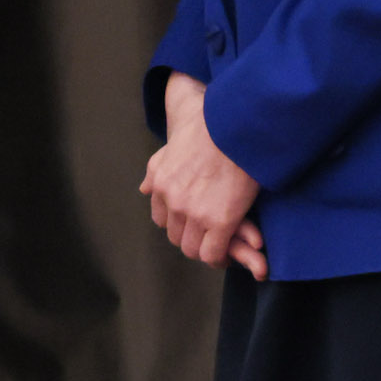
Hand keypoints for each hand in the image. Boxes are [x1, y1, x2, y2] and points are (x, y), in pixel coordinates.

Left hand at [142, 73, 266, 278]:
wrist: (236, 123)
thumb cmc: (210, 127)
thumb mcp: (172, 145)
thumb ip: (156, 168)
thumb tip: (144, 189)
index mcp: (162, 183)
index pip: (162, 219)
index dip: (179, 222)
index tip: (194, 222)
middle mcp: (174, 201)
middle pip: (176, 236)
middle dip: (192, 236)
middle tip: (210, 234)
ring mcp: (195, 213)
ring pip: (193, 249)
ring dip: (206, 248)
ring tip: (221, 244)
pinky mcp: (220, 220)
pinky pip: (212, 253)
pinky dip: (219, 257)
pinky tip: (230, 250)